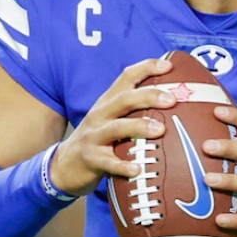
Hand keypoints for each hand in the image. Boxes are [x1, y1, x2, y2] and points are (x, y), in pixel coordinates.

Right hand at [48, 58, 177, 195]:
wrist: (64, 165)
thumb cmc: (98, 139)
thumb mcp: (110, 118)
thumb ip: (134, 109)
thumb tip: (172, 99)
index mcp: (108, 102)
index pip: (126, 77)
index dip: (147, 68)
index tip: (169, 66)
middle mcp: (100, 115)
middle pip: (124, 99)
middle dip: (149, 96)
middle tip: (172, 100)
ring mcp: (93, 136)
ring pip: (117, 128)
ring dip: (139, 127)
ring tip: (161, 130)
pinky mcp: (90, 159)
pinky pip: (108, 162)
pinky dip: (123, 166)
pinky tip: (138, 169)